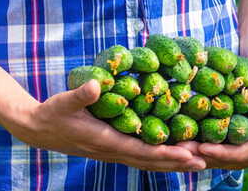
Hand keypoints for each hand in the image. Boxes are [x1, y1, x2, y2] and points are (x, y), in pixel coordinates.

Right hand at [3, 80, 205, 171]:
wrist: (41, 129)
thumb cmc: (54, 112)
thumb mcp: (65, 101)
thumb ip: (81, 95)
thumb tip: (95, 85)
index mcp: (106, 141)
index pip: (142, 150)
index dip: (165, 153)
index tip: (187, 153)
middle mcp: (114, 151)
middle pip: (152, 161)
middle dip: (179, 162)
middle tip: (206, 160)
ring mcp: (116, 153)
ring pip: (150, 162)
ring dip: (175, 163)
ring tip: (201, 162)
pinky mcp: (117, 150)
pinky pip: (145, 157)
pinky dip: (164, 158)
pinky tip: (180, 156)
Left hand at [183, 76, 247, 169]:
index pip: (242, 154)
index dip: (223, 153)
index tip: (204, 147)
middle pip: (223, 160)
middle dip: (201, 156)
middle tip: (179, 149)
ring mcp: (239, 155)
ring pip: (214, 160)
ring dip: (194, 155)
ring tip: (173, 147)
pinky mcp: (230, 151)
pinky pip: (212, 154)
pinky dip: (196, 150)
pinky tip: (178, 142)